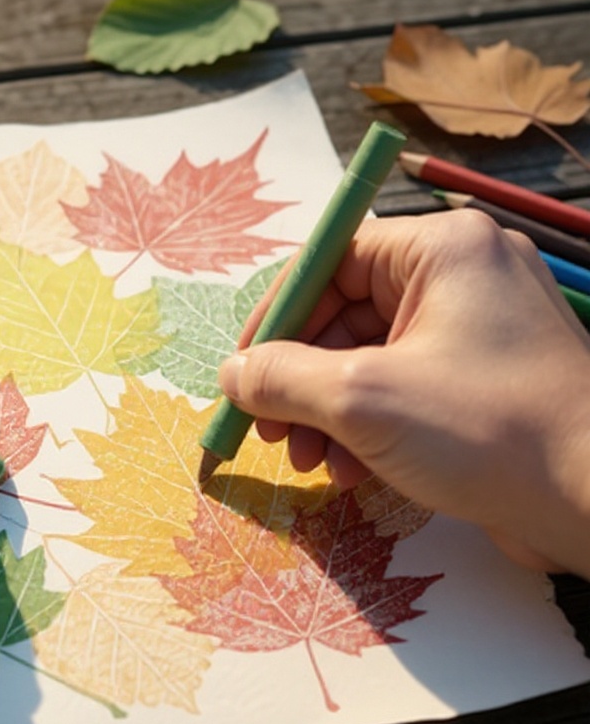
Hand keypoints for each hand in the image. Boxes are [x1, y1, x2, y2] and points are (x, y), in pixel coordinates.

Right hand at [218, 210, 589, 574]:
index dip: (278, 315)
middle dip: (299, 379)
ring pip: (369, 359)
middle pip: (345, 315)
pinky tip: (352, 472)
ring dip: (326, 412)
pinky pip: (402, 389)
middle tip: (268, 427)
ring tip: (311, 461)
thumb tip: (232, 374)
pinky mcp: (482, 383)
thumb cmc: (489, 431)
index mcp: (441, 250)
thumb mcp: (361, 398)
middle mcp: (462, 278)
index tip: (242, 366)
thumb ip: (282, 377)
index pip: (331, 259)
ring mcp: (477, 333)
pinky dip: (366, 428)